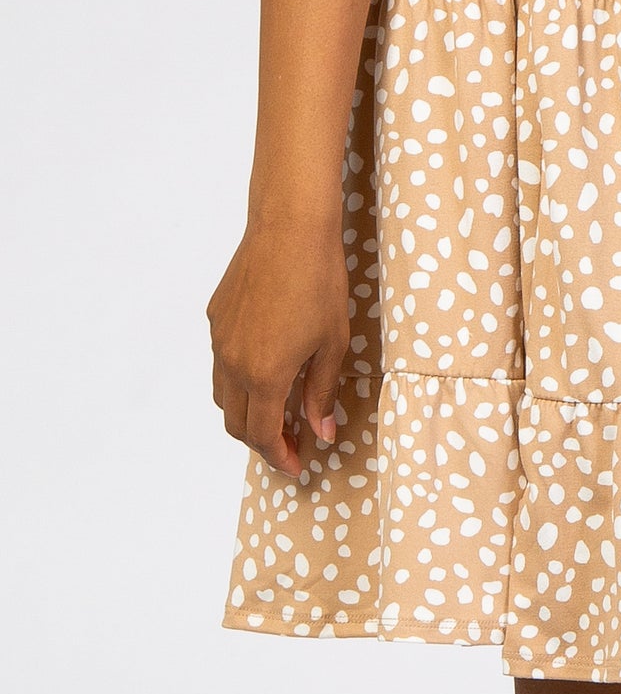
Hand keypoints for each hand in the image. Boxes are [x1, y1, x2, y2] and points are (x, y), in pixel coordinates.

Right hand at [207, 214, 350, 478]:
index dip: (279, 457)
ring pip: (223, 393)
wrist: (290, 227)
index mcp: (263, 376)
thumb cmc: (319, 282)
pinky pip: (221, 359)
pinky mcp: (215, 315)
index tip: (296, 466)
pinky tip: (264, 362)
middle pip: (236, 423)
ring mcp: (219, 339)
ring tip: (276, 406)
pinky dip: (238, 376)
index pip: (262, 436)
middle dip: (260, 441)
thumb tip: (322, 432)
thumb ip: (321, 393)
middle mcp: (232, 363)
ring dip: (245, 410)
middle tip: (289, 442)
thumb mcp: (332, 342)